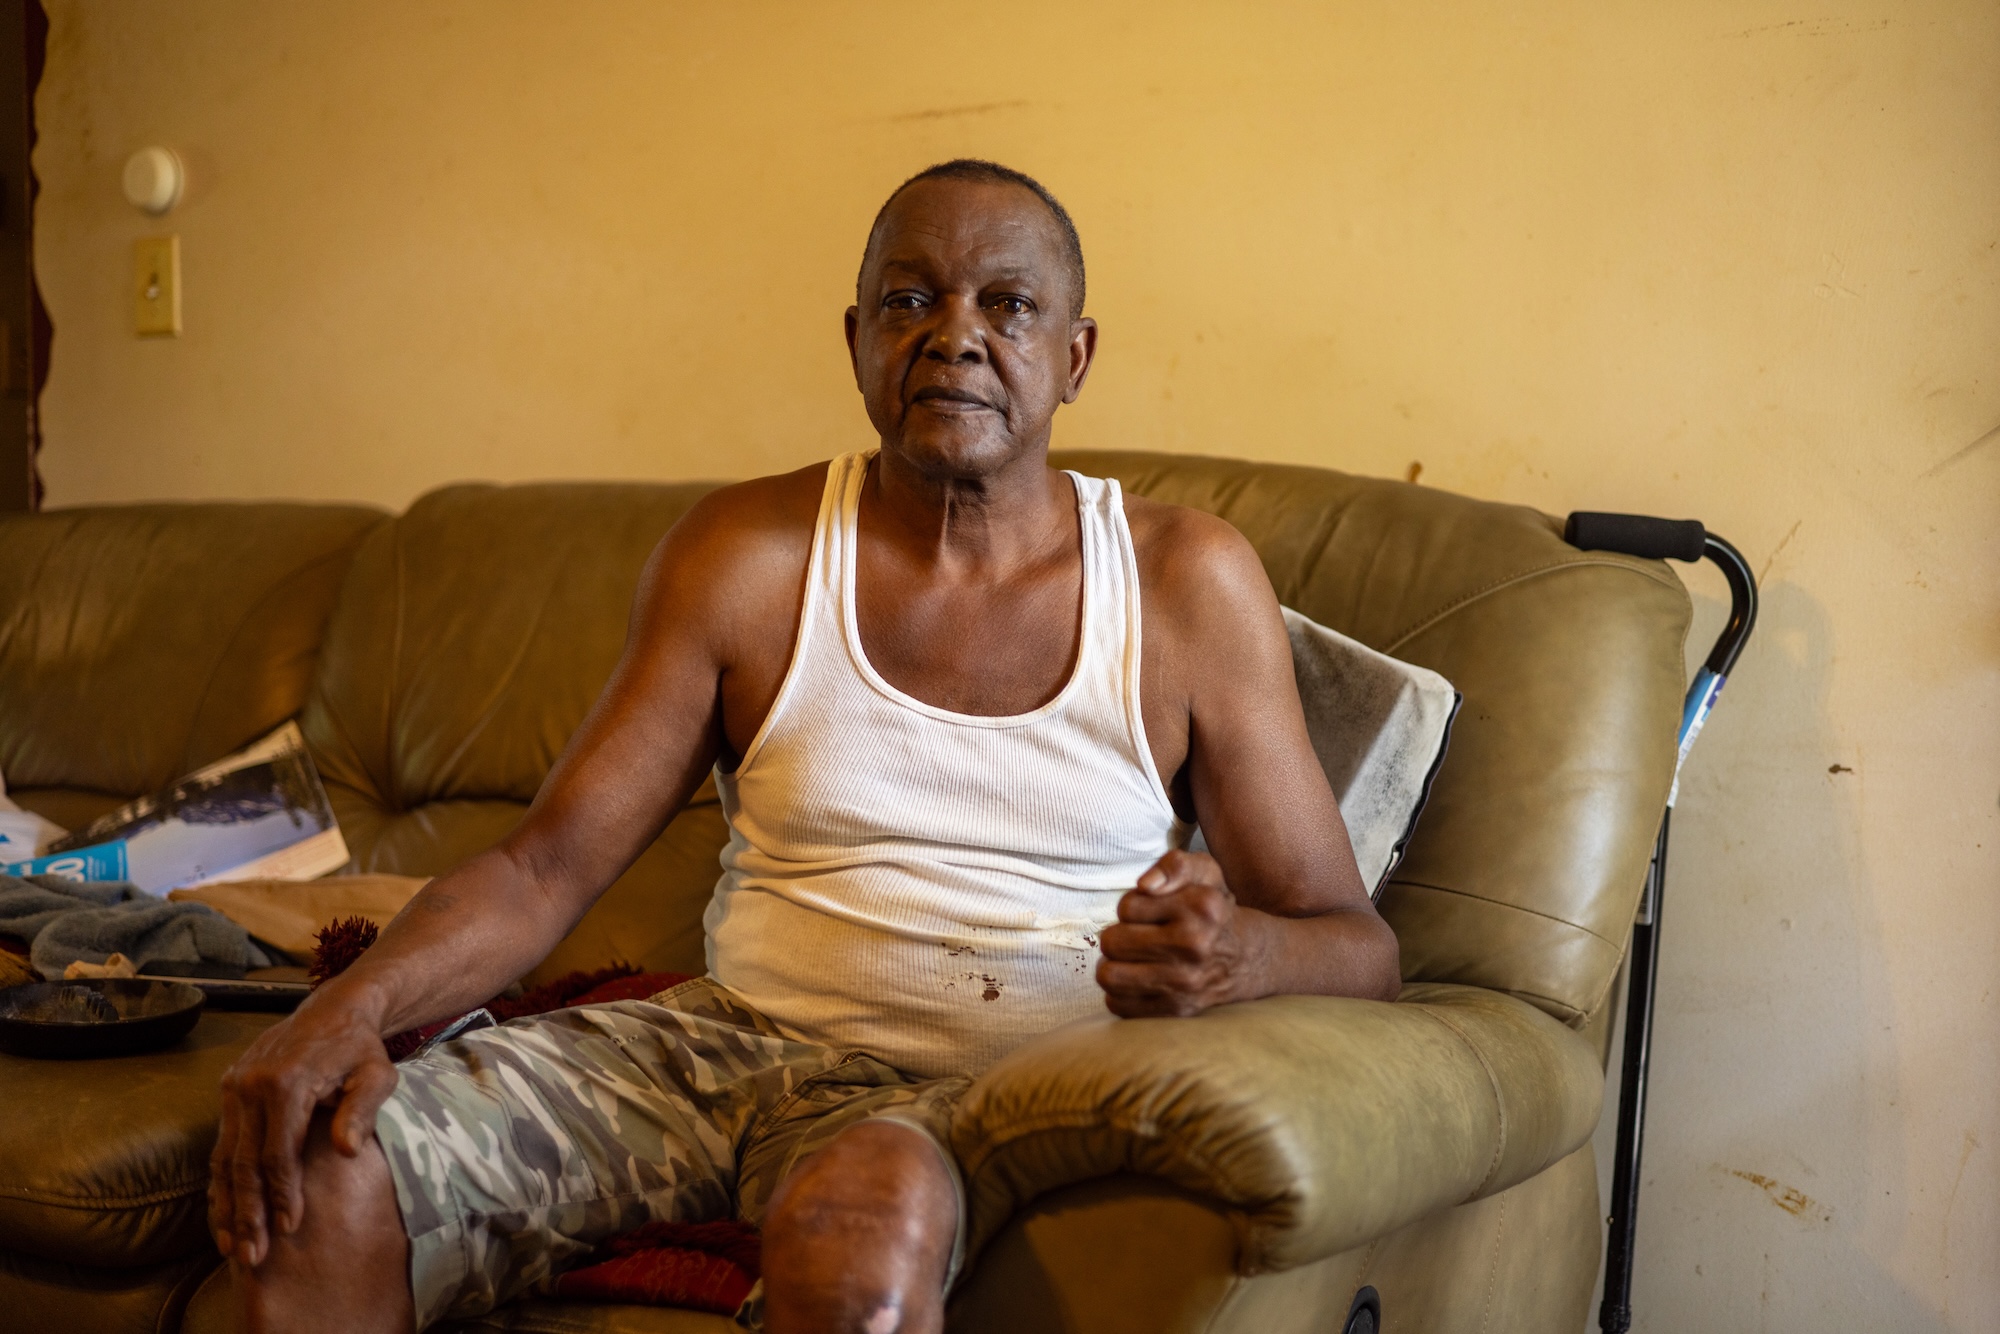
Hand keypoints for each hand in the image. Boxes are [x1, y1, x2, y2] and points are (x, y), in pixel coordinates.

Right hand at [208, 995, 398, 1266]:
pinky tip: (223, 1214)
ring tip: (232, 1247)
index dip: (282, 1194)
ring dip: (227, 1206)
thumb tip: (347, 1151)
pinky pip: (220, 1144)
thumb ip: (363, 1109)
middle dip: (247, 1213)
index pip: (278, 1153)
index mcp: (285, 1083)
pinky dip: (220, 1182)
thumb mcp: (376, 1073)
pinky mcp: (228, 1090)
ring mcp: (234, 1087)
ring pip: (223, 1158)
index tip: (290, 1228)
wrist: (334, 1009)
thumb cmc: (360, 1048)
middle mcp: (250, 1086)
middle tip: (253, 1257)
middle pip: (243, 1163)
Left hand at [1096, 850, 1265, 1017]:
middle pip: (1112, 942)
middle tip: (1135, 936)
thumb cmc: (1215, 910)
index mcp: (1200, 907)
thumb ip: (1174, 865)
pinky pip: (1119, 1004)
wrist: (1249, 958)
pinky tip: (1138, 980)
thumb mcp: (1205, 872)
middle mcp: (1195, 945)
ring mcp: (1186, 982)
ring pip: (1109, 975)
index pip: (1127, 907)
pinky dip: (1120, 993)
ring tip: (1130, 959)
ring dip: (1113, 966)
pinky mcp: (1178, 1010)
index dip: (1131, 907)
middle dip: (1118, 936)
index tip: (1149, 913)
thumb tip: (1145, 885)